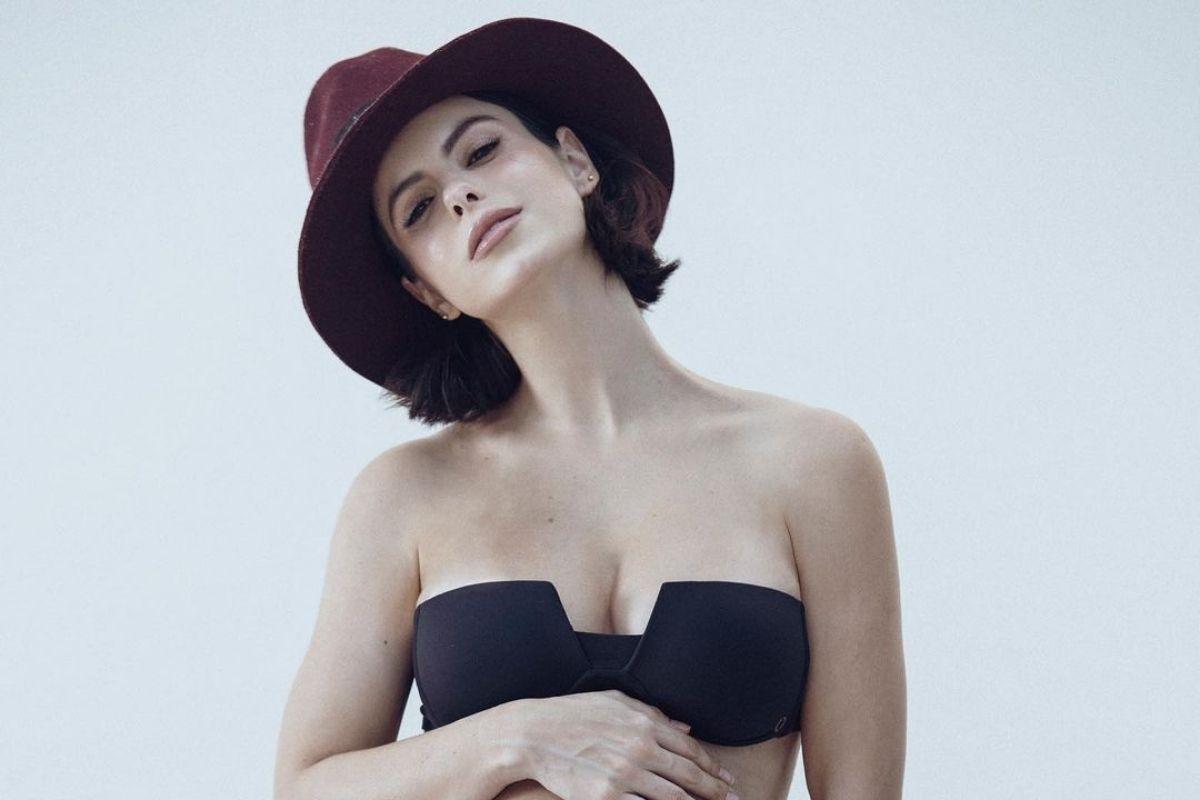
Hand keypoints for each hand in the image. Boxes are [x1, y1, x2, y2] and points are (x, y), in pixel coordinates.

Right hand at [512, 689, 738, 799]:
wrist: (532, 734)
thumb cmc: (572, 714)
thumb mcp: (615, 701)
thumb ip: (652, 714)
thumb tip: (684, 729)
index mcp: (643, 723)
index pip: (689, 749)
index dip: (711, 766)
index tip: (725, 779)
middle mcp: (639, 748)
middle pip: (689, 775)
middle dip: (715, 791)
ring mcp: (623, 775)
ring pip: (673, 798)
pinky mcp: (606, 798)